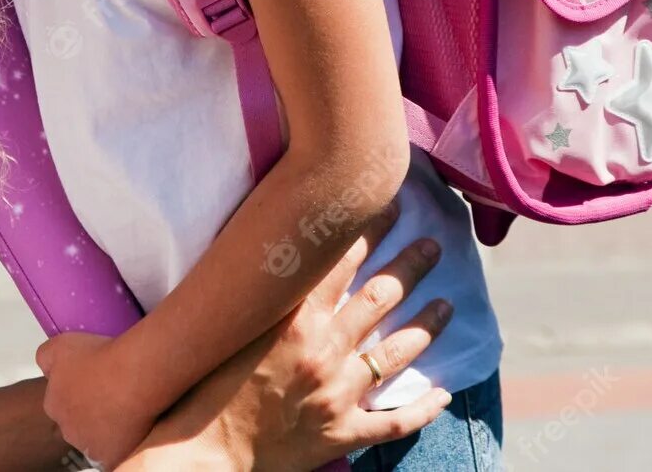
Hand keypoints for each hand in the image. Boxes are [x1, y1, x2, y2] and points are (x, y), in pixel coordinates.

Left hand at [36, 331, 157, 469]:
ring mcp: (88, 447)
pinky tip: (128, 427)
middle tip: (107, 394)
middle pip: (75, 424)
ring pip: (92, 440)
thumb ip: (45, 358)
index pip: (60, 403)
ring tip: (121, 409)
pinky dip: (118, 445)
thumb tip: (46, 369)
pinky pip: (110, 456)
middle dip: (87, 413)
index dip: (77, 392)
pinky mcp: (108, 460)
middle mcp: (66, 430)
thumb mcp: (61, 344)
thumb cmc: (99, 357)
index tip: (92, 382)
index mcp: (53, 404)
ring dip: (102, 429)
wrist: (133, 376)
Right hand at [121, 212, 453, 470]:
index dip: (369, 228)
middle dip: (411, 265)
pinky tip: (444, 394)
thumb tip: (277, 252)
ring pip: (397, 351)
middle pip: (380, 296)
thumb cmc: (204, 384)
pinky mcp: (343, 433)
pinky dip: (423, 409)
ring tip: (447, 304)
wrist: (205, 450)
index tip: (390, 204)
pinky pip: (395, 422)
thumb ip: (260, 290)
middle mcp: (324, 348)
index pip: (342, 259)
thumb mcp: (229, 323)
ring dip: (426, 324)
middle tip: (433, 246)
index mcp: (295, 317)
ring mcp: (339, 392)